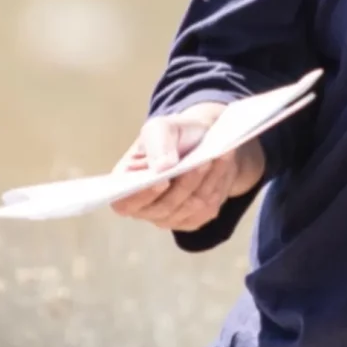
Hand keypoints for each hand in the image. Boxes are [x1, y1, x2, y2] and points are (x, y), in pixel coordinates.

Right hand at [109, 102, 266, 232]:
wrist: (202, 140)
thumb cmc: (174, 134)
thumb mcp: (162, 127)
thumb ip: (157, 143)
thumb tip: (162, 168)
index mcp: (126, 184)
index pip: (124, 202)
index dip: (141, 196)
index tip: (162, 181)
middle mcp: (145, 207)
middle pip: (165, 206)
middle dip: (185, 183)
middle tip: (201, 162)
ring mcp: (170, 217)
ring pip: (190, 206)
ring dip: (205, 181)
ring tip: (216, 157)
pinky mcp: (193, 219)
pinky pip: (207, 208)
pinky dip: (216, 184)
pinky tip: (222, 163)